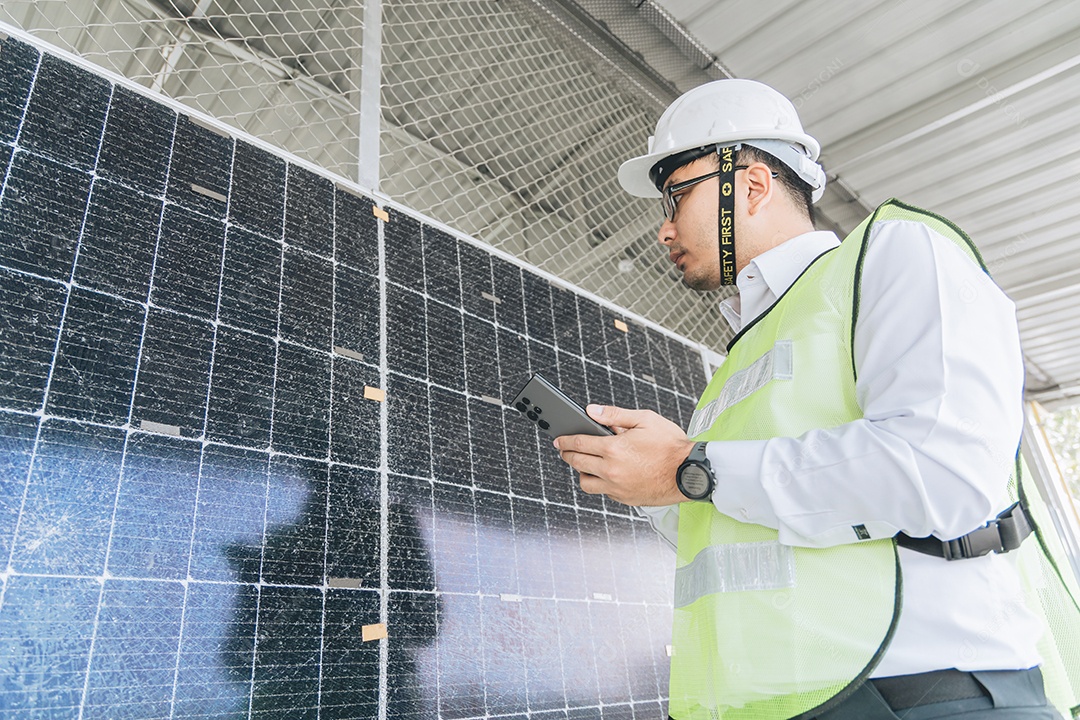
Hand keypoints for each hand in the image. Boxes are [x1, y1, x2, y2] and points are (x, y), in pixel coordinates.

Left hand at [553, 404, 694, 506]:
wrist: (691, 473)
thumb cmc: (672, 446)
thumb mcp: (645, 419)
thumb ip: (615, 414)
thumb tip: (592, 410)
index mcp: (614, 449)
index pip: (579, 444)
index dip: (565, 441)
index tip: (559, 440)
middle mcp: (612, 471)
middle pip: (577, 463)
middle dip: (567, 455)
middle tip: (566, 450)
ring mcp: (617, 488)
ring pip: (586, 483)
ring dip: (583, 472)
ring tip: (588, 463)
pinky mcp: (625, 499)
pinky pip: (604, 492)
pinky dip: (602, 483)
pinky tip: (609, 473)